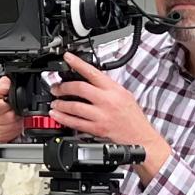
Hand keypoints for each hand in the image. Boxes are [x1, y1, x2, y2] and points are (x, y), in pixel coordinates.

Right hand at [0, 76, 24, 142]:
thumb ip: (1, 86)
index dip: (8, 104)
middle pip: (7, 118)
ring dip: (16, 120)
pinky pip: (11, 134)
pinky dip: (15, 127)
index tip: (10, 101)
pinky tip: (12, 122)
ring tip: (14, 114)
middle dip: (14, 112)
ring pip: (11, 127)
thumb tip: (7, 83)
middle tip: (14, 108)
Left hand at [49, 52, 172, 182]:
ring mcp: (101, 115)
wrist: (140, 136)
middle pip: (80, 88)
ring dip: (60, 104)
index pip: (93, 72)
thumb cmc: (132, 117)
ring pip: (74, 106)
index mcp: (114, 89)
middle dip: (63, 87)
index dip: (78, 64)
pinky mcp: (97, 129)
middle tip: (55, 88)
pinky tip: (57, 115)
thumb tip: (89, 79)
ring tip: (54, 102)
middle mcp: (107, 100)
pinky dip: (63, 118)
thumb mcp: (124, 95)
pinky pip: (75, 122)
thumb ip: (107, 87)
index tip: (67, 57)